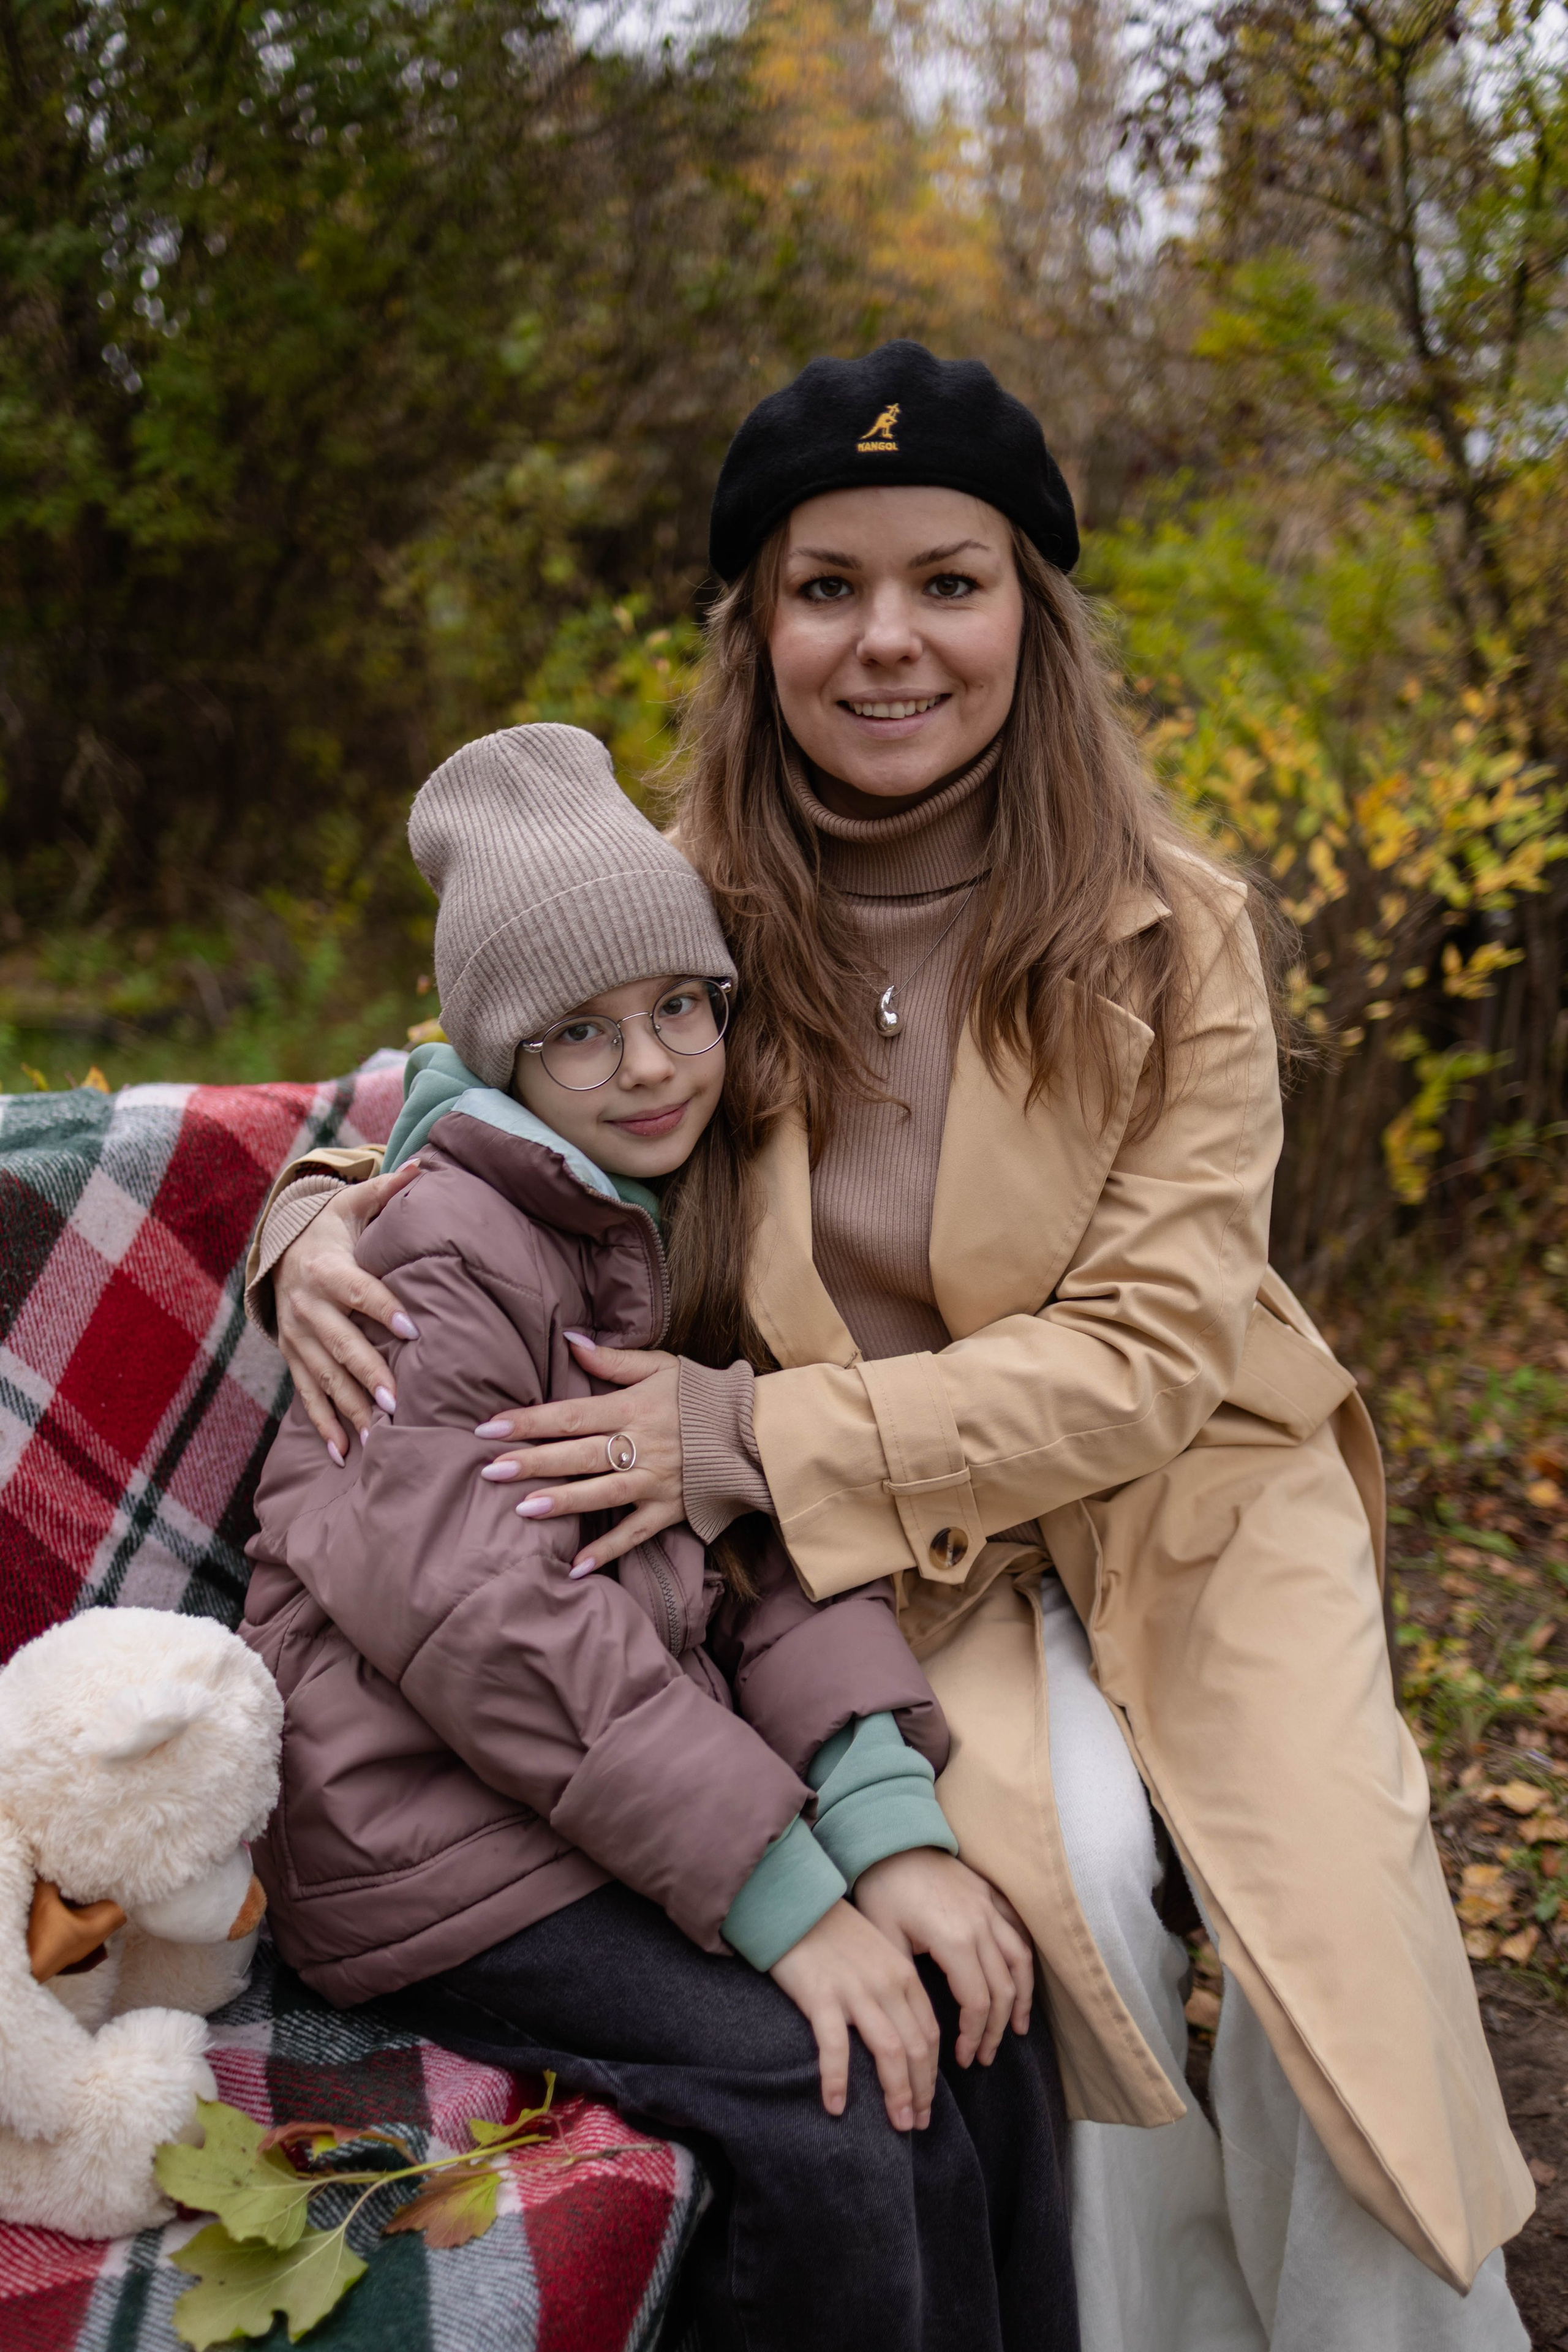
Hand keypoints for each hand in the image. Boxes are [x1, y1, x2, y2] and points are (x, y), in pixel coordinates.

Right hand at [273, 1166, 422, 1457]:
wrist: (279, 1249)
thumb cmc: (330, 1228)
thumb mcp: (352, 1205)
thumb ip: (387, 1190)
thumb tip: (425, 1163)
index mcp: (327, 1269)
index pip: (360, 1291)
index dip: (384, 1308)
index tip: (413, 1328)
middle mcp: (308, 1306)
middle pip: (341, 1344)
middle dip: (368, 1373)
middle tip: (397, 1401)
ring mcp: (297, 1337)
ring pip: (324, 1377)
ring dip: (348, 1408)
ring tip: (376, 1437)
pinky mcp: (292, 1357)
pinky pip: (306, 1396)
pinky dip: (323, 1426)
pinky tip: (343, 1453)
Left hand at [476, 1336, 682, 1571]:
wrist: (755, 1429)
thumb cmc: (702, 1394)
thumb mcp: (661, 1366)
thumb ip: (612, 1360)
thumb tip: (569, 1342)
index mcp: (633, 1408)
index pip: (571, 1415)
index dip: (530, 1421)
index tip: (491, 1427)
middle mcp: (640, 1446)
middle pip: (579, 1455)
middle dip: (533, 1462)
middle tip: (491, 1470)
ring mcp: (654, 1481)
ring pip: (602, 1493)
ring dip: (562, 1502)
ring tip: (523, 1509)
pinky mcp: (669, 1510)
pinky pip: (635, 1534)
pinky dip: (607, 1550)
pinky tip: (575, 1567)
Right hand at [768, 1899, 939, 2130]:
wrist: (793, 1903)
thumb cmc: (833, 1932)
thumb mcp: (876, 1954)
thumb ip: (892, 1987)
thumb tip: (902, 2035)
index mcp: (904, 1974)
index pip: (930, 2033)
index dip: (932, 2074)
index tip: (927, 2102)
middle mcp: (887, 1984)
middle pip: (916, 2048)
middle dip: (920, 2092)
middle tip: (916, 2124)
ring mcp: (856, 1991)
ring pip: (890, 2051)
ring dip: (896, 2093)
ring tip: (897, 2124)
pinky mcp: (821, 1996)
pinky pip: (835, 2047)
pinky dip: (837, 2080)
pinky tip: (835, 2107)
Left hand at [852, 1849, 1032, 2068]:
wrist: (890, 1837)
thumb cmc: (881, 1888)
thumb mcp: (885, 1938)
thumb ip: (908, 1981)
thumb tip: (920, 2026)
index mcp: (954, 1940)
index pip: (978, 2002)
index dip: (974, 2035)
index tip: (962, 2058)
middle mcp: (980, 1924)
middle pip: (1004, 1988)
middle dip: (997, 2029)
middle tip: (985, 2055)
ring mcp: (988, 1907)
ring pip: (1020, 1961)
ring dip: (1022, 1998)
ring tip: (1019, 2029)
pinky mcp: (988, 1894)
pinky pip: (1018, 1929)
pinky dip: (1024, 1958)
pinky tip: (1021, 1979)